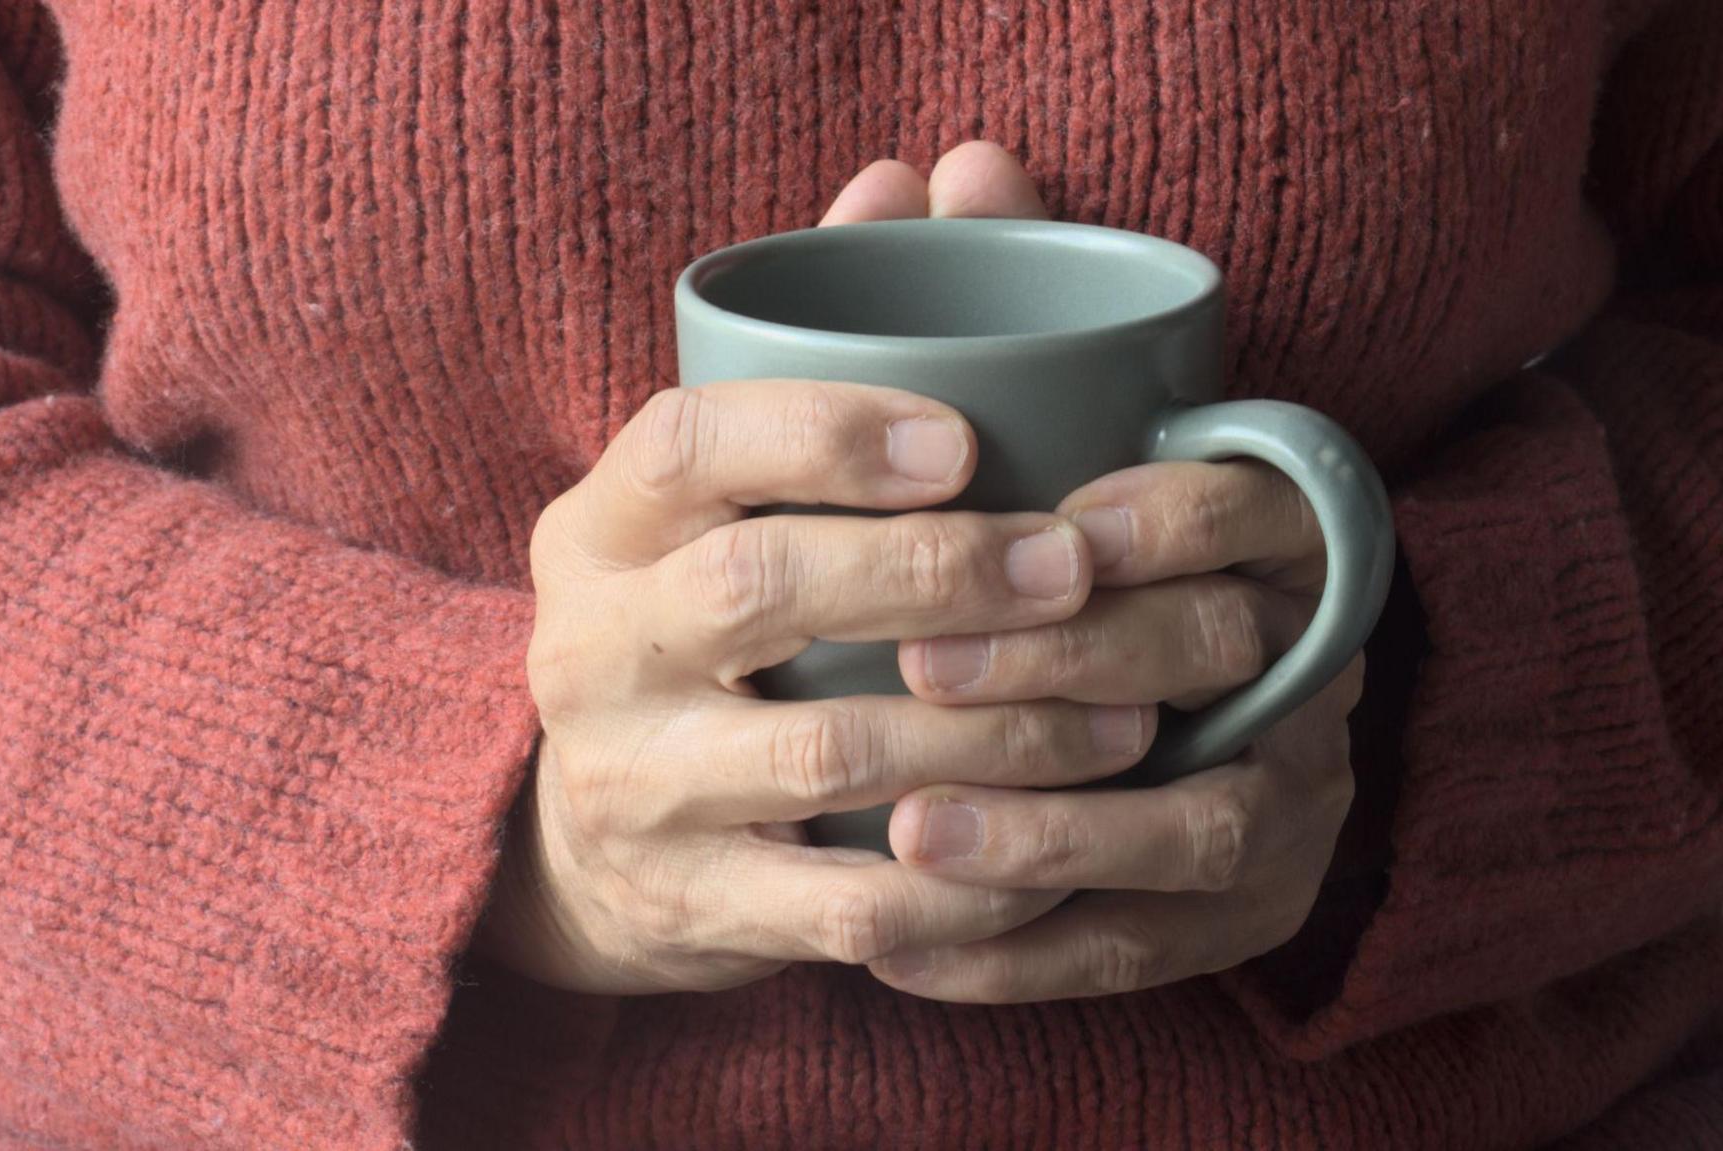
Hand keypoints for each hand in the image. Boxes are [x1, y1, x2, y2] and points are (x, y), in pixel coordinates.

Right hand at [477, 143, 1133, 994]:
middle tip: (1079, 569)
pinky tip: (1067, 850)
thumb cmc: (702, 619)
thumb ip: (822, 336)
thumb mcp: (722, 490)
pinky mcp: (692, 907)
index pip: (688, 446)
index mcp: (603, 524)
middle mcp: (593, 649)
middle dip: (941, 571)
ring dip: (1000, 733)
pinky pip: (848, 910)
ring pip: (826, 760)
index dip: (826, 432)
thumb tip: (924, 175)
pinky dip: (975, 883)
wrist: (595, 841)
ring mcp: (635, 787)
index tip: (964, 440)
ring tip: (1129, 718)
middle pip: (758, 591)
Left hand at [853, 150, 1361, 1004]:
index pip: (1274, 513)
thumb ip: (1019, 304)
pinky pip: (1149, 949)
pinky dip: (1027, 954)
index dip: (1179, 517)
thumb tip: (951, 167)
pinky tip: (903, 946)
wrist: (1177, 720)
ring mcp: (1292, 798)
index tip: (1066, 523)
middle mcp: (1310, 667)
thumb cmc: (1086, 556)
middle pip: (1222, 671)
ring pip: (1202, 828)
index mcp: (1283, 540)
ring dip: (1053, 833)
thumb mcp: (1065, 434)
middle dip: (1074, 672)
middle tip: (923, 676)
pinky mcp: (1244, 913)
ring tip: (909, 834)